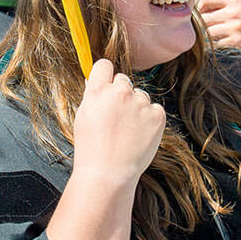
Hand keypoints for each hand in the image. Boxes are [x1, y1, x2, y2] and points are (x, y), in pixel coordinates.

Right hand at [72, 59, 165, 184]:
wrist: (108, 173)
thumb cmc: (91, 149)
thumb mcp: (83, 117)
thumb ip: (93, 97)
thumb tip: (100, 84)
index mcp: (97, 91)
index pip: (104, 66)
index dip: (105, 75)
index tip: (107, 84)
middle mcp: (119, 92)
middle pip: (124, 80)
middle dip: (121, 93)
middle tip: (117, 117)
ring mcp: (140, 103)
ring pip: (140, 95)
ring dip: (136, 107)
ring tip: (127, 131)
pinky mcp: (157, 115)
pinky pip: (154, 109)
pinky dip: (150, 120)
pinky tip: (139, 135)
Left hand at [198, 0, 240, 61]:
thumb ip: (223, 7)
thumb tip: (200, 10)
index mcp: (234, 3)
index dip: (199, 7)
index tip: (200, 14)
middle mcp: (233, 13)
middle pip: (204, 17)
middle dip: (201, 25)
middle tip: (203, 29)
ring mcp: (234, 27)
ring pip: (207, 32)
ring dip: (207, 36)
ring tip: (213, 37)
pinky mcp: (234, 41)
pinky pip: (215, 43)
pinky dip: (215, 45)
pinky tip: (221, 43)